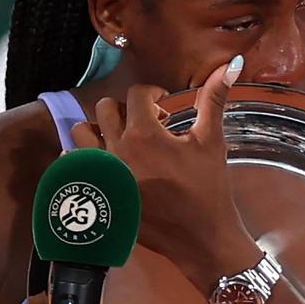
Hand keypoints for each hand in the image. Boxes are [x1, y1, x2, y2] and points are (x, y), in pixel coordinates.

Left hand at [70, 57, 256, 282]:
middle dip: (126, 110)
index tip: (165, 108)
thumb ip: (214, 100)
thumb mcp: (211, 141)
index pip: (137, 94)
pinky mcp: (99, 194)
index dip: (153, 95)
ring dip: (99, 130)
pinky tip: (105, 162)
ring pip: (81, 134)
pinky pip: (73, 165)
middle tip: (146, 125)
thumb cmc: (209, 190)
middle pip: (105, 109)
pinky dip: (83, 157)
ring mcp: (104, 174)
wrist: (201, 239)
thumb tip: (231, 64)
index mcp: (144, 134)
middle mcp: (117, 151)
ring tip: (121, 140)